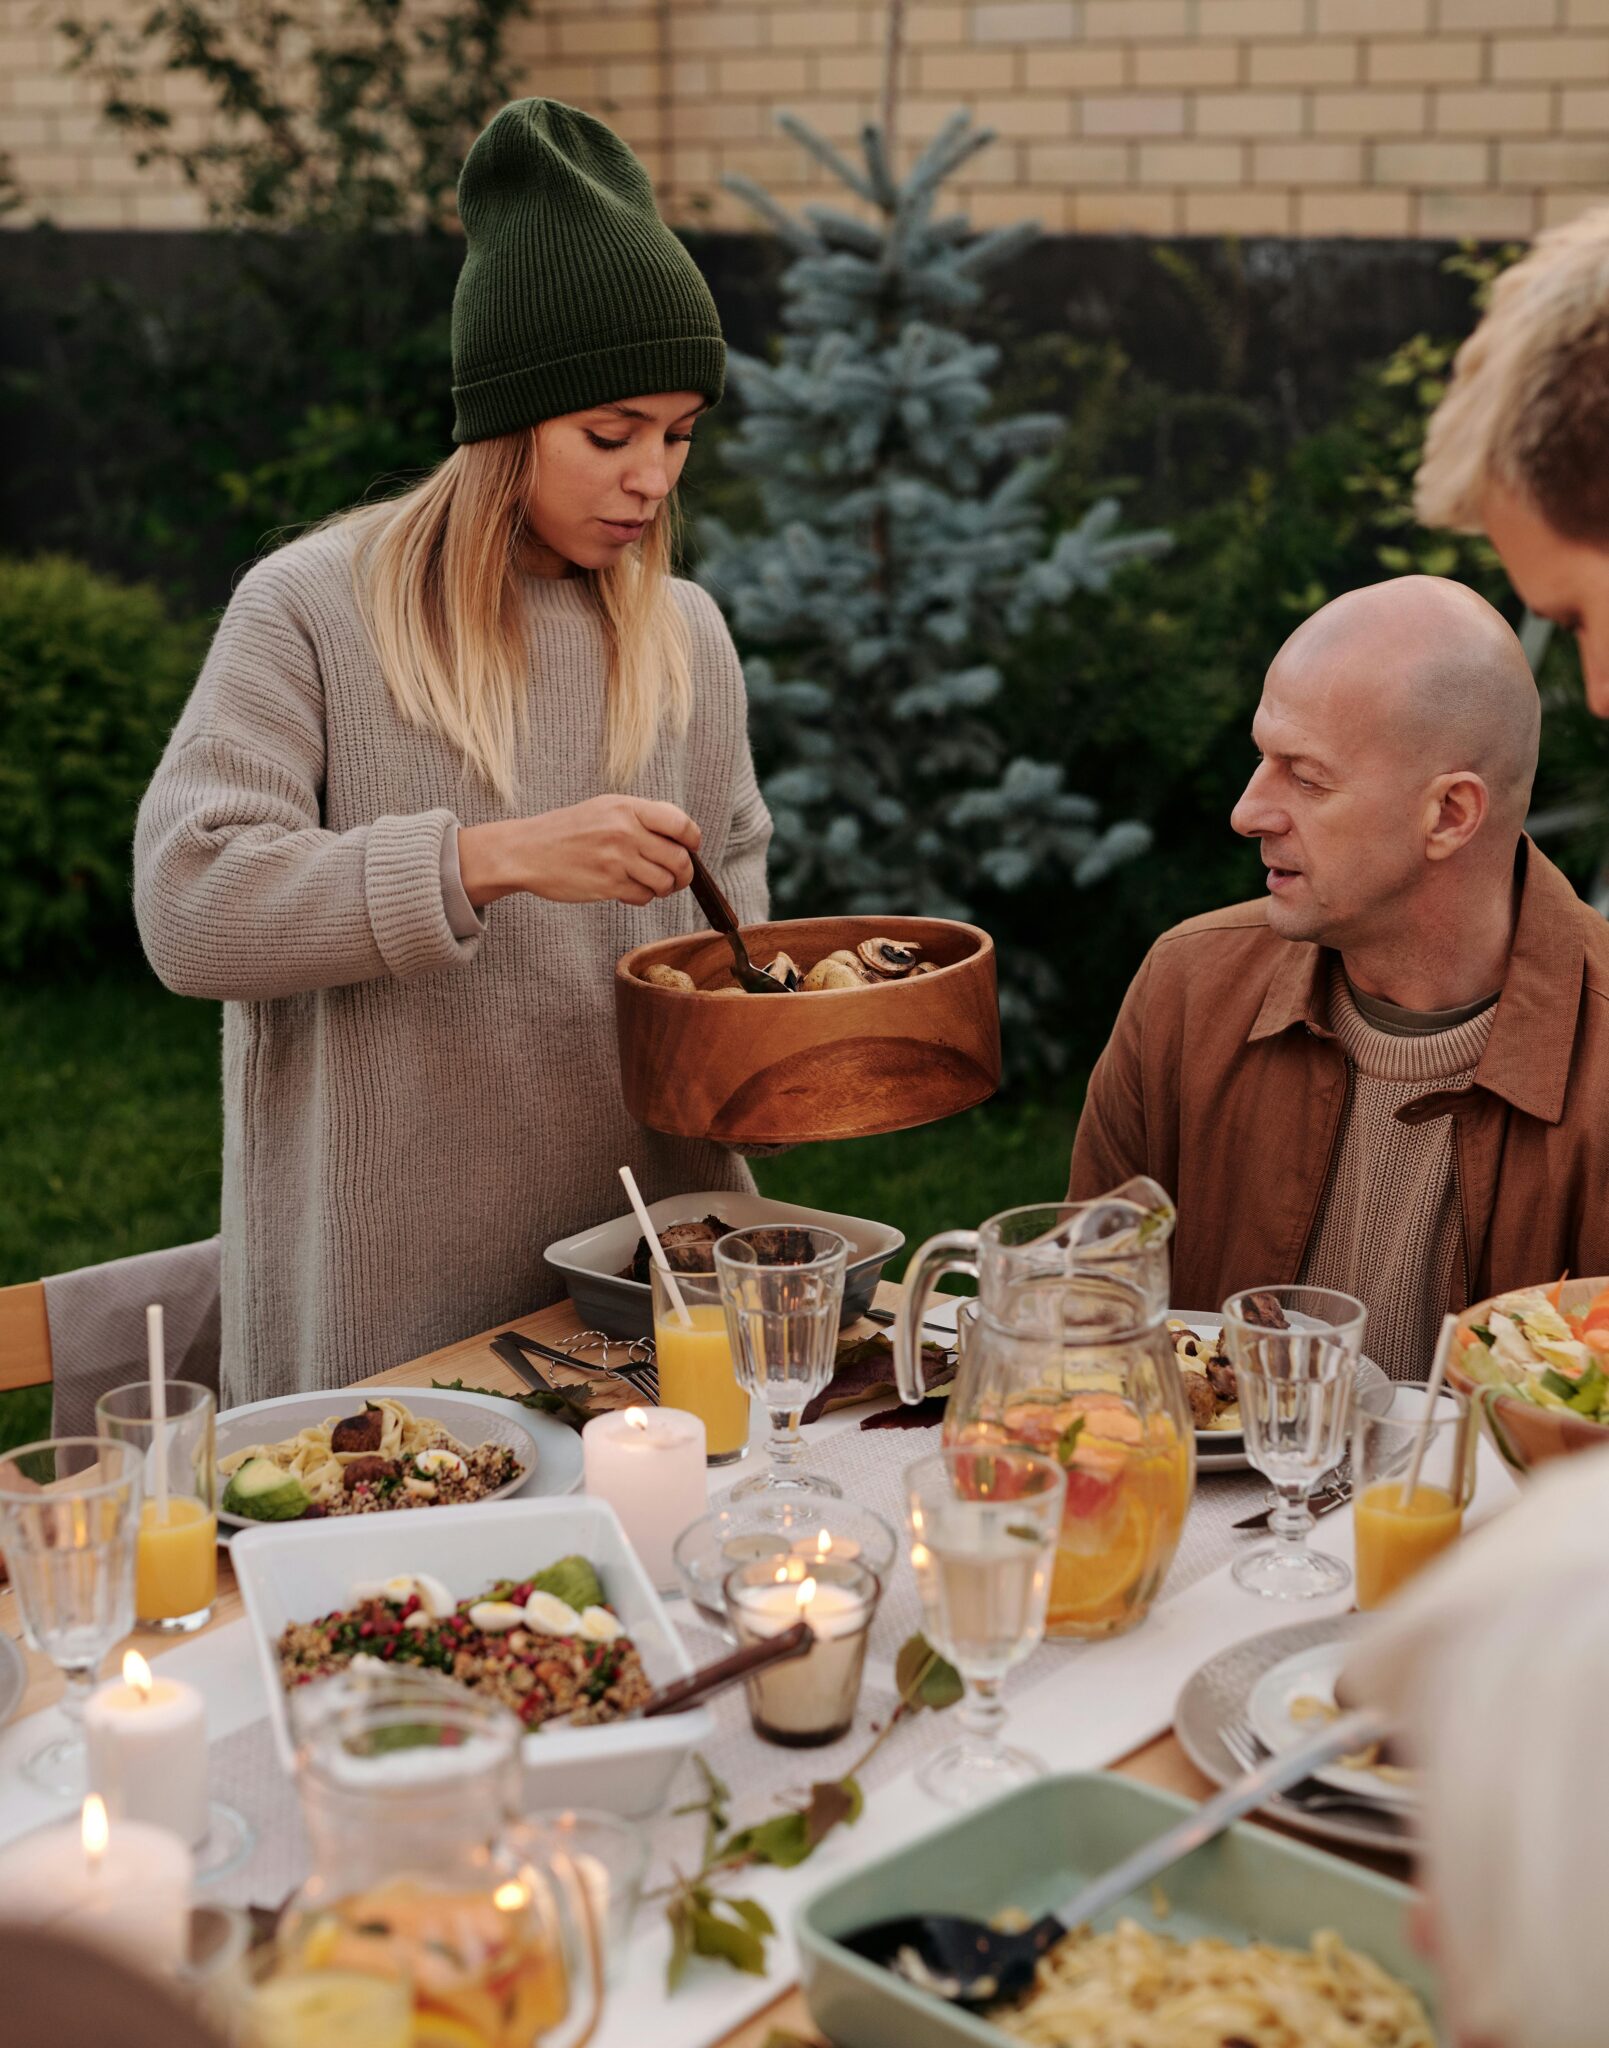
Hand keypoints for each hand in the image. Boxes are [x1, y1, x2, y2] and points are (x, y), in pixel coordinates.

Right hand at [458, 797, 701, 907]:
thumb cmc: (568, 830)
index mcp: (627, 808)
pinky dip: (642, 898)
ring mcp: (617, 859)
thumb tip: (682, 836)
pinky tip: (629, 890)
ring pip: (665, 882)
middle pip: (679, 859)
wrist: (528, 851)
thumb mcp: (605, 808)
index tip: (691, 848)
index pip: (681, 824)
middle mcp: (625, 831)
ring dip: (664, 888)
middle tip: (677, 877)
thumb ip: (641, 817)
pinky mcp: (608, 885)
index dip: (693, 840)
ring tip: (651, 884)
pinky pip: (643, 897)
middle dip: (684, 873)